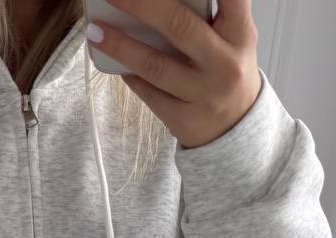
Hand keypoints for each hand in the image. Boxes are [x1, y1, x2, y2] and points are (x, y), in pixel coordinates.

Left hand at [86, 0, 261, 148]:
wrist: (236, 127)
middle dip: (140, 5)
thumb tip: (151, 4)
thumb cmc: (226, 69)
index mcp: (240, 33)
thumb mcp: (231, 37)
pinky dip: (128, 73)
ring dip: (120, 45)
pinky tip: (112, 59)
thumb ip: (205, 14)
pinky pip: (148, 93)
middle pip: (178, 26)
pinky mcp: (183, 119)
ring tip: (96, 31)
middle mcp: (224, 64)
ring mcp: (203, 95)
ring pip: (155, 66)